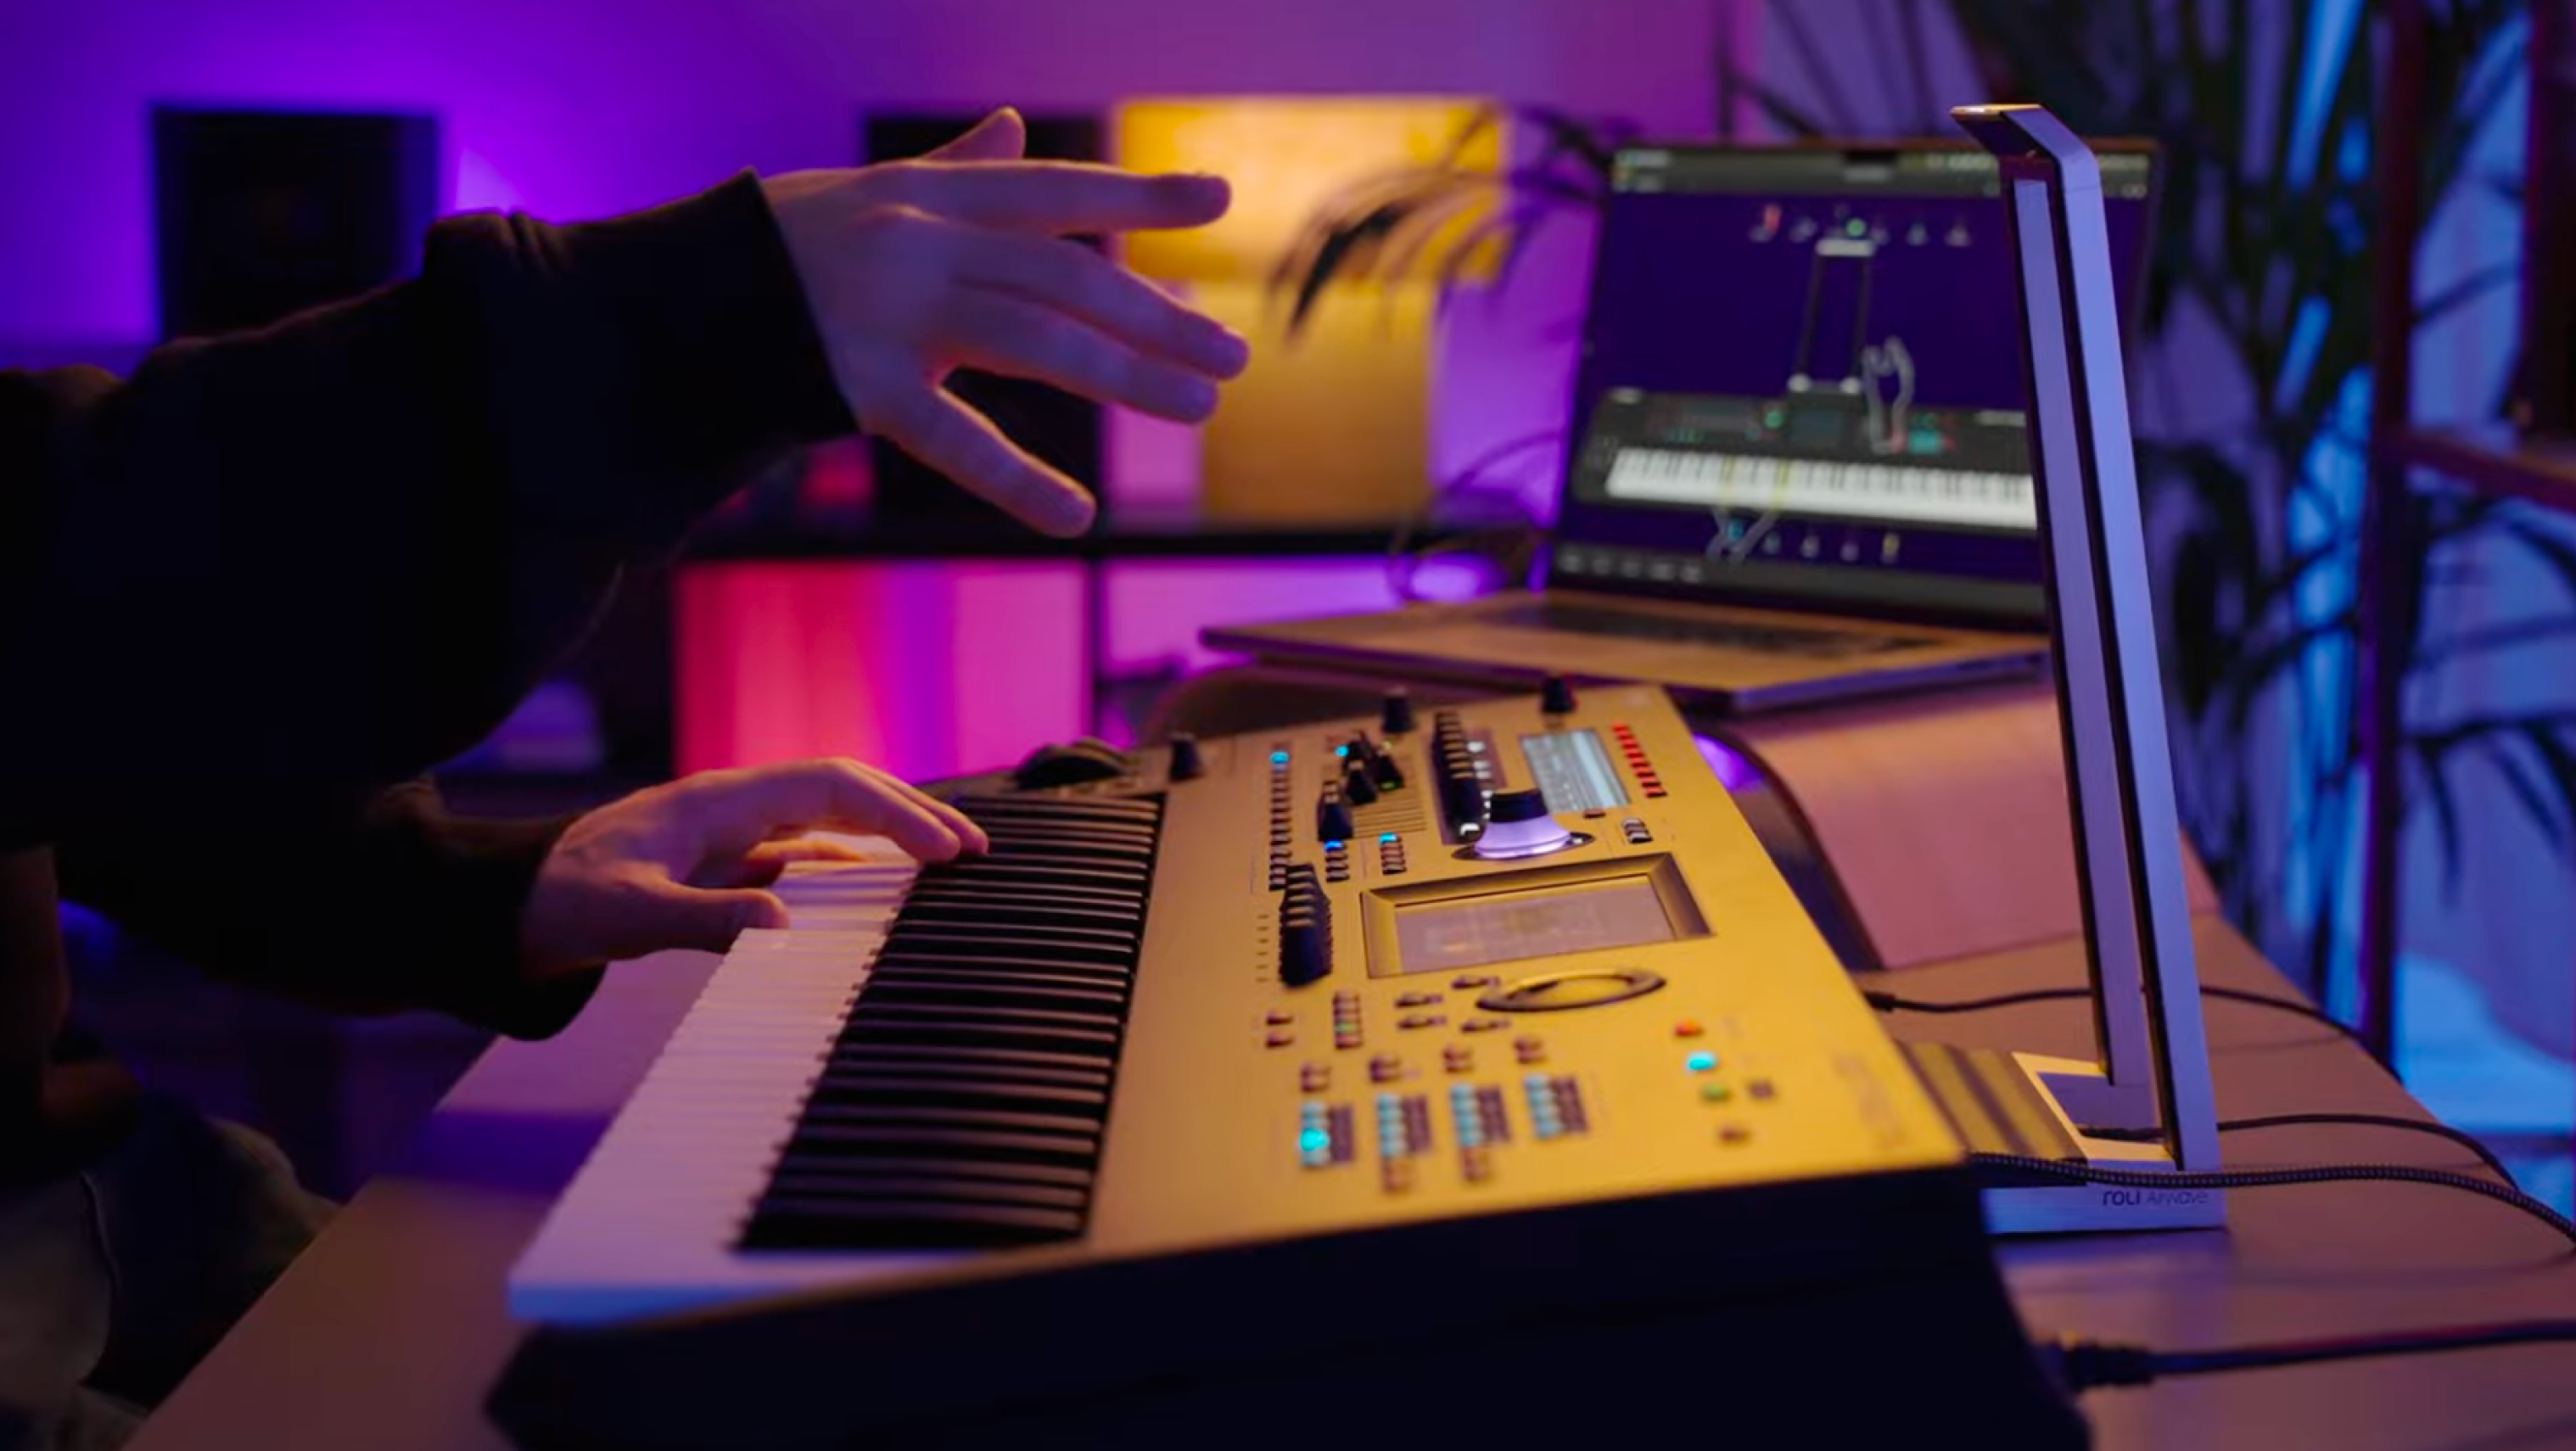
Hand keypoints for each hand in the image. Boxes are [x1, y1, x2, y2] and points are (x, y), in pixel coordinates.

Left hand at [517, 759, 988, 972]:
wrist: (509, 908)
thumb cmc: (561, 903)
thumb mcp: (628, 917)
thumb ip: (706, 921)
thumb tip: (786, 927)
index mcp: (718, 801)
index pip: (830, 786)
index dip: (895, 813)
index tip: (946, 851)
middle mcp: (733, 805)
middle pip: (843, 790)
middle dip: (912, 812)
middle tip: (976, 849)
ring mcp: (731, 831)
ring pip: (829, 816)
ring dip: (889, 832)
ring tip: (948, 861)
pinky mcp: (724, 862)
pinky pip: (805, 851)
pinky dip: (853, 860)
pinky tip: (882, 885)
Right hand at [763, 107, 1250, 536]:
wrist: (666, 306)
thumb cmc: (778, 251)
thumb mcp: (869, 194)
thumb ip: (953, 170)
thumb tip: (1016, 127)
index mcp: (927, 194)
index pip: (1054, 191)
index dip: (1140, 195)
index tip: (1221, 201)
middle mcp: (919, 242)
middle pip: (1064, 276)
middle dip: (1155, 315)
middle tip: (1232, 356)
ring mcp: (889, 313)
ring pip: (1034, 340)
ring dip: (1125, 374)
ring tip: (1198, 406)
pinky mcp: (856, 387)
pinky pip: (952, 437)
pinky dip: (1018, 480)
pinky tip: (1076, 516)